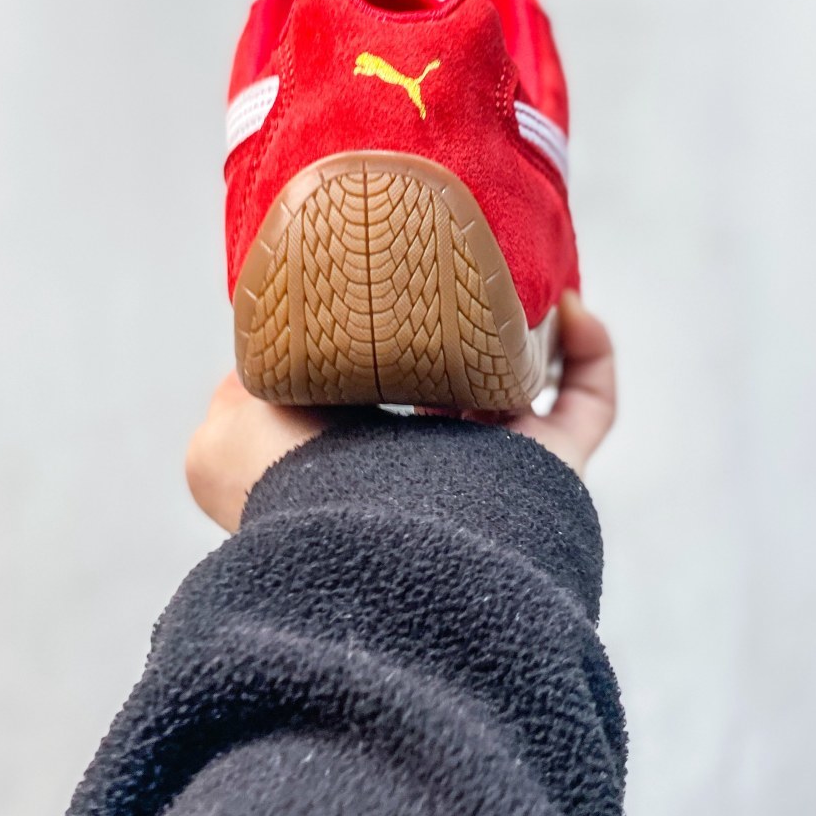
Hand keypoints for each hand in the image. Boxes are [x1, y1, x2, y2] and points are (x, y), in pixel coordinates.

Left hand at [186, 290, 615, 533]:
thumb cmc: (288, 486)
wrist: (358, 541)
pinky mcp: (553, 468)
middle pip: (465, 390)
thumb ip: (243, 388)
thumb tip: (268, 358)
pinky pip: (590, 406)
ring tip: (517, 274)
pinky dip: (592, 353)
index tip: (395, 285)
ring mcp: (498, 470)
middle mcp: (433, 467)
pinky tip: (569, 305)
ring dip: (529, 332)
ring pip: (529, 392)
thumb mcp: (223, 436)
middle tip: (467, 275)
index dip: (393, 340)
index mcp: (362, 459)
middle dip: (470, 332)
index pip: (384, 395)